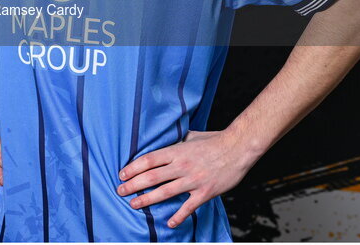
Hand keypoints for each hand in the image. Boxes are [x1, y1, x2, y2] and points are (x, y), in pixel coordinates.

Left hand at [116, 129, 257, 227]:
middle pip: (151, 177)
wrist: (238, 147)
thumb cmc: (214, 140)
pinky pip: (189, 207)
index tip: (122, 174)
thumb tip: (163, 142)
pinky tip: (169, 223)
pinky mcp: (205, 192)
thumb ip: (176, 142)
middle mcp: (182, 166)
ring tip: (134, 204)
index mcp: (177, 151)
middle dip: (133, 185)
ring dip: (147, 199)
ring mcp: (193, 180)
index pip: (148, 160)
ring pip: (165, 192)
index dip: (132, 168)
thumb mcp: (190, 136)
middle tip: (120, 191)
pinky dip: (179, 216)